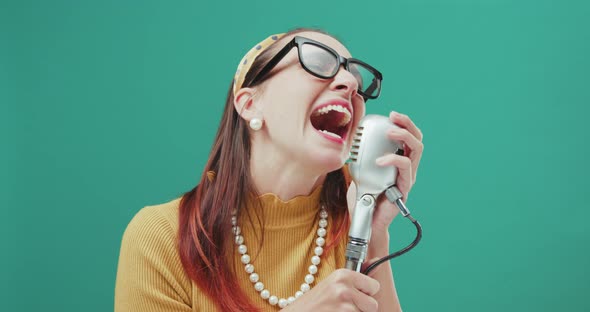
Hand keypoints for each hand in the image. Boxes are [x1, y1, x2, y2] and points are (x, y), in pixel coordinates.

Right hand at [283, 269, 379, 311]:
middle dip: (362, 309)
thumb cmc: (316, 301)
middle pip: (373, 305)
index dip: (366, 294)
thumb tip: (378, 260)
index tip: (353, 296)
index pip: (374, 286)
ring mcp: (343, 306)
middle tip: (343, 307)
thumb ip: (357, 275)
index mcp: (343, 274)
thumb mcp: (334, 283)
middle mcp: (344, 288)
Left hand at [371, 111, 423, 231]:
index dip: (403, 123)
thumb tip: (349, 138)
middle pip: (417, 140)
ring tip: (390, 132)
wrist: (365, 221)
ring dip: (404, 137)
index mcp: (398, 162)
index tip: (390, 114)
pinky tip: (380, 159)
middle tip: (394, 117)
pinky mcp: (404, 188)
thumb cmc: (363, 197)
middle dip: (407, 125)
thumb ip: (360, 156)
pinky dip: (393, 160)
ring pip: (416, 151)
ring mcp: (407, 178)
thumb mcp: (359, 171)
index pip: (408, 138)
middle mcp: (407, 168)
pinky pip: (405, 169)